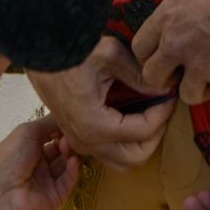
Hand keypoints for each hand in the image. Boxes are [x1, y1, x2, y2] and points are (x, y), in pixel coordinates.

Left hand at [0, 116, 79, 209]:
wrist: (0, 195)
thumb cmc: (9, 158)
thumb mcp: (27, 132)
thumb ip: (49, 123)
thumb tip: (66, 116)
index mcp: (26, 149)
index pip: (49, 137)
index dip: (59, 130)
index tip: (71, 122)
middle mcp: (36, 164)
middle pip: (59, 150)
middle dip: (66, 141)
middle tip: (71, 136)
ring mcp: (46, 181)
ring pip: (64, 165)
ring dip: (69, 154)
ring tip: (69, 146)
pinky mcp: (55, 196)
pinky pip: (67, 182)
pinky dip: (72, 170)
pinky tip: (73, 161)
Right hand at [27, 35, 174, 168]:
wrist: (39, 49)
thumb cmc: (72, 49)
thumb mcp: (110, 55)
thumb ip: (140, 76)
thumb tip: (164, 88)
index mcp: (94, 125)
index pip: (143, 132)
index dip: (163, 114)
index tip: (170, 95)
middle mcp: (86, 141)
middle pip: (135, 158)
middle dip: (155, 135)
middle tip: (162, 108)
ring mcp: (79, 142)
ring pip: (121, 161)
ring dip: (140, 142)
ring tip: (149, 113)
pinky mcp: (76, 136)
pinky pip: (108, 152)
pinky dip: (125, 141)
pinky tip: (131, 113)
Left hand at [133, 0, 209, 107]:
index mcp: (168, 18)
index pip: (139, 47)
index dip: (148, 52)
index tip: (163, 50)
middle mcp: (178, 47)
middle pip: (154, 78)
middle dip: (167, 77)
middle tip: (183, 69)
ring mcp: (202, 68)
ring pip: (188, 95)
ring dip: (200, 88)